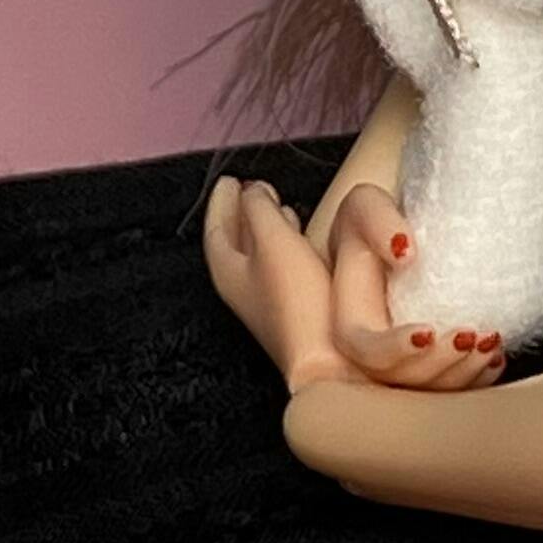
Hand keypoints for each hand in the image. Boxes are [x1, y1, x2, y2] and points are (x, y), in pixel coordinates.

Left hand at [203, 174, 349, 394]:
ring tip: (278, 207)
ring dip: (267, 228)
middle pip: (234, 240)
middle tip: (251, 190)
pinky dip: (286, 245)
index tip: (230, 180)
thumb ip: (259, 210)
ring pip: (260, 252)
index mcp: (227, 269)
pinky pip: (281, 266)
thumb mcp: (273, 241)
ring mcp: (266, 301)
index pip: (215, 228)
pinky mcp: (291, 311)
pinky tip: (301, 241)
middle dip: (244, 212)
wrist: (326, 361)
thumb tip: (252, 192)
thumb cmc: (295, 302)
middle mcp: (241, 287)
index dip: (222, 201)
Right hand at [323, 182, 504, 390]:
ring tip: (491, 342)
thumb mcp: (367, 203)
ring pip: (428, 390)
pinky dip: (478, 378)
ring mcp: (401, 360)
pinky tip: (496, 357)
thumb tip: (405, 252)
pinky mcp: (427, 363)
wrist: (399, 233)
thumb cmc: (375, 217)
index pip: (363, 348)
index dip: (393, 350)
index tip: (427, 331)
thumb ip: (377, 221)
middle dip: (438, 368)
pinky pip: (451, 386)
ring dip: (463, 375)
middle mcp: (372, 347)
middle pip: (398, 378)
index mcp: (349, 315)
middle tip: (474, 336)